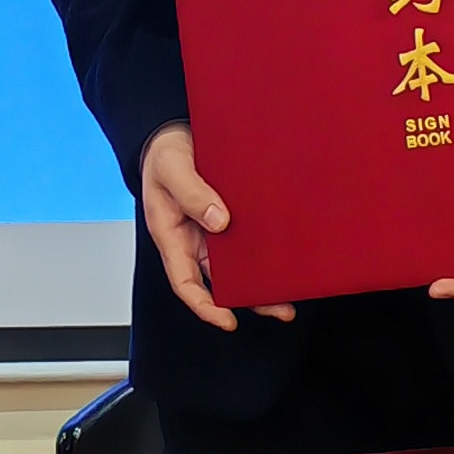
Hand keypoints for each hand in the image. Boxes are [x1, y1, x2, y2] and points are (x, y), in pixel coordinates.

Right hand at [141, 123, 291, 334]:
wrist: (172, 134)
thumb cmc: (163, 155)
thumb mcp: (172, 170)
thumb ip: (192, 194)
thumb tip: (219, 221)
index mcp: (172, 237)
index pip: (185, 283)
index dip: (205, 306)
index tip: (227, 319)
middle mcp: (193, 240)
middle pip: (219, 280)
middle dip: (247, 298)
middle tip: (279, 307)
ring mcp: (211, 230)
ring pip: (237, 264)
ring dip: (261, 278)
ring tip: (290, 291)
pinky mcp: (228, 216)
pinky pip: (246, 239)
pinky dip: (263, 249)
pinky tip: (284, 253)